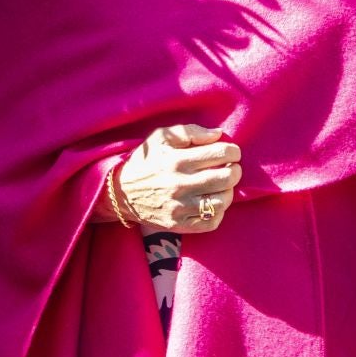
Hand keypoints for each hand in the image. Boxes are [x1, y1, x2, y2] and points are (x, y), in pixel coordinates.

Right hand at [116, 125, 243, 232]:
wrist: (121, 193)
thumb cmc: (145, 161)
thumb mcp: (161, 137)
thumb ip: (190, 132)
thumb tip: (218, 135)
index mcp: (177, 160)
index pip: (222, 153)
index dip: (233, 151)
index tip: (230, 153)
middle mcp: (180, 184)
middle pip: (227, 178)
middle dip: (234, 170)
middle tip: (229, 168)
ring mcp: (180, 207)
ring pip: (223, 201)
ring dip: (228, 191)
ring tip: (220, 186)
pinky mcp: (179, 224)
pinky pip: (212, 222)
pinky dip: (218, 212)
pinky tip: (211, 202)